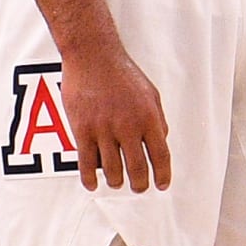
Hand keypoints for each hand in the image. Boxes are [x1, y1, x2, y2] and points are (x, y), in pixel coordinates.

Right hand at [60, 42, 170, 192]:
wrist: (94, 57)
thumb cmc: (123, 74)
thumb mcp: (151, 94)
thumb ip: (157, 119)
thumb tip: (161, 142)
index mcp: (148, 117)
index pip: (160, 154)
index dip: (163, 174)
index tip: (162, 186)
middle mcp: (128, 126)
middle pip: (137, 168)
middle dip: (140, 184)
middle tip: (140, 189)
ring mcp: (104, 129)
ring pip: (112, 169)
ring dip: (116, 182)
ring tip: (118, 183)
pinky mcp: (82, 130)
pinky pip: (86, 163)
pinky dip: (90, 178)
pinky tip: (93, 184)